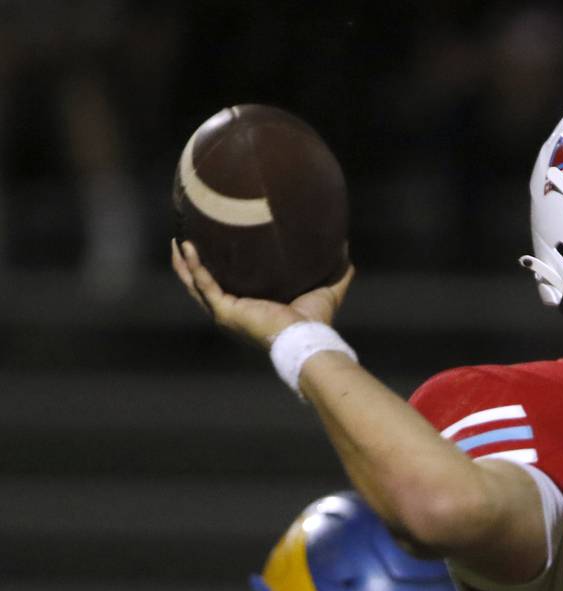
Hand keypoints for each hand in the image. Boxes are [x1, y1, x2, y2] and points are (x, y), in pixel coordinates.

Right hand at [171, 239, 354, 348]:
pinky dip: (194, 266)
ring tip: (177, 239)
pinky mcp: (226, 311)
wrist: (308, 340)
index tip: (211, 245)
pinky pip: (203, 285)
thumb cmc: (316, 323)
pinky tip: (187, 247)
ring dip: (184, 263)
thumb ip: (336, 271)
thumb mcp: (326, 290)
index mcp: (250, 308)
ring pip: (195, 285)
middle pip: (202, 285)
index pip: (226, 287)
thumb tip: (346, 248)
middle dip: (190, 264)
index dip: (216, 268)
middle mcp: (234, 312)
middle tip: (182, 238)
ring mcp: (226, 313)